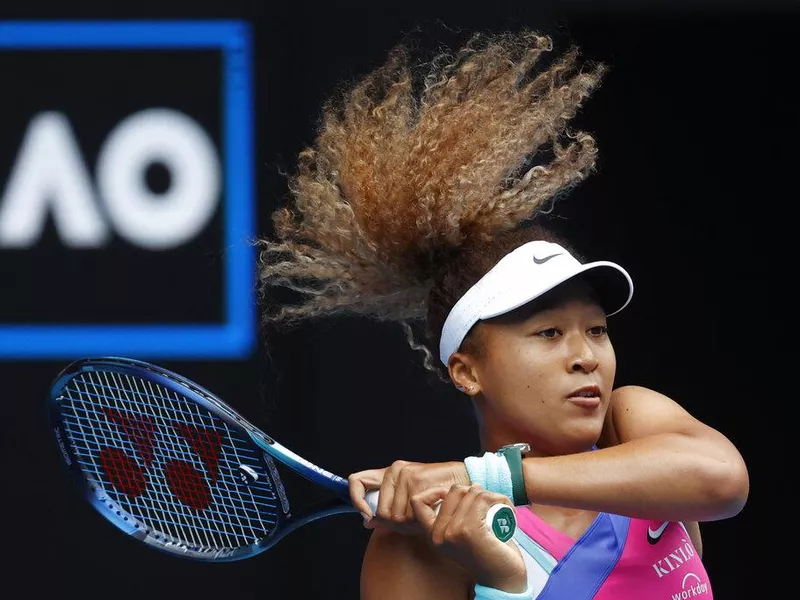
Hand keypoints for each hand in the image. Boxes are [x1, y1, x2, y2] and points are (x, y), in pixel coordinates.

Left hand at [348, 460, 470, 534]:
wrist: (461, 478)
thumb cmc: (435, 490)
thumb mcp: (409, 497)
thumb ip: (387, 508)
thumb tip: (367, 521)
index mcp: (388, 473)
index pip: (357, 481)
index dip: (356, 500)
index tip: (366, 515)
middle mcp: (394, 470)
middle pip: (381, 512)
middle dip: (397, 524)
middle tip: (413, 521)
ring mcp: (404, 474)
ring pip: (395, 517)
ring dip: (410, 525)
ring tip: (424, 515)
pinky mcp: (415, 480)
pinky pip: (409, 515)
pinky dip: (419, 521)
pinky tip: (430, 513)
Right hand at [411, 484, 526, 592]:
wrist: (503, 579)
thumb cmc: (486, 553)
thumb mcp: (460, 535)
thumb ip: (450, 518)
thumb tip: (452, 490)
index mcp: (433, 535)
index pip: (418, 502)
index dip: (435, 491)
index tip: (455, 499)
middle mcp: (438, 535)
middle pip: (454, 491)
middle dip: (474, 491)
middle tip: (488, 507)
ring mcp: (453, 532)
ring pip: (471, 492)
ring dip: (490, 495)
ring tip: (500, 509)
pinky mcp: (470, 531)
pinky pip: (483, 499)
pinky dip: (498, 498)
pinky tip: (507, 508)